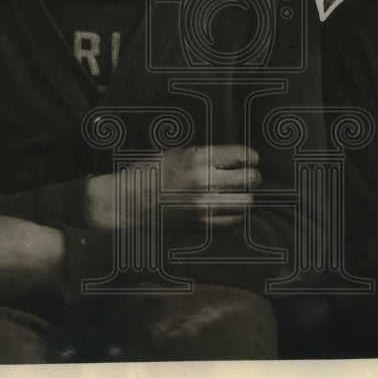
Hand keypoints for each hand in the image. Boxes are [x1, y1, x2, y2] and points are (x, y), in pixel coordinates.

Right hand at [86, 145, 260, 230]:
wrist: (126, 202)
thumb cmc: (149, 173)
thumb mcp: (177, 153)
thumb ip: (206, 156)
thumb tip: (233, 159)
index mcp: (198, 157)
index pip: (242, 155)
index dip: (251, 158)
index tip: (250, 160)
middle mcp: (205, 180)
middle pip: (250, 179)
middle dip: (252, 177)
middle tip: (248, 177)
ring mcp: (204, 204)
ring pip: (245, 202)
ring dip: (244, 197)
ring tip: (237, 194)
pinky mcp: (201, 224)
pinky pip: (233, 220)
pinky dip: (234, 214)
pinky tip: (226, 208)